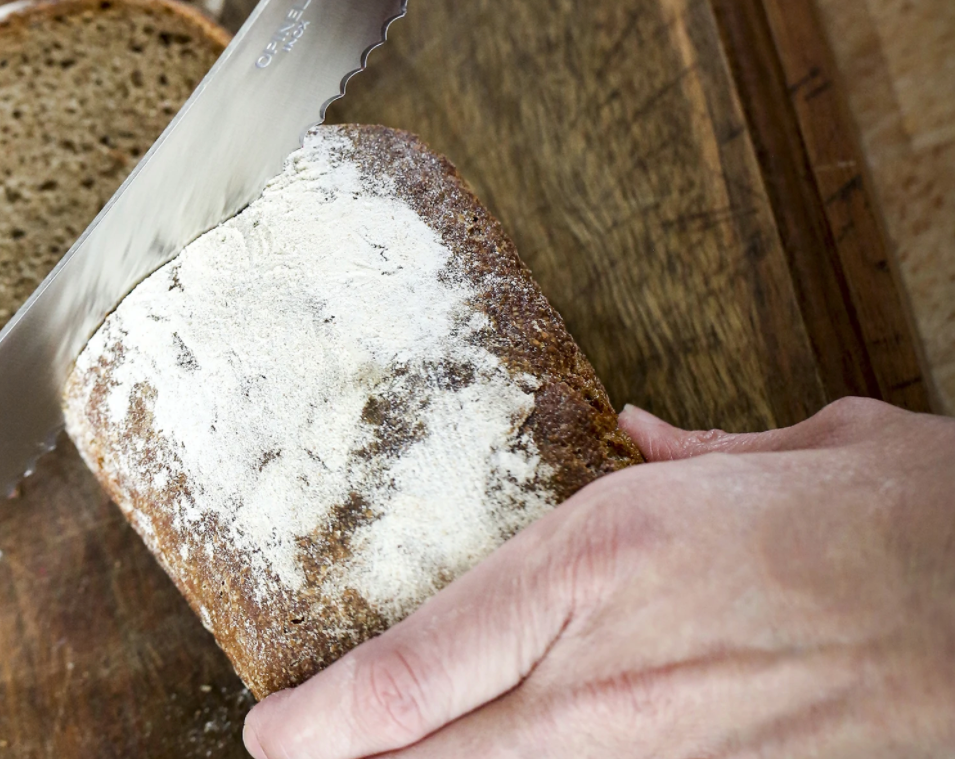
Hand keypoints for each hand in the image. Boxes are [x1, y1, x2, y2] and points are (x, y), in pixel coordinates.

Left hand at [244, 397, 953, 757]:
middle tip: (293, 758)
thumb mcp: (781, 447)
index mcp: (597, 561)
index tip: (269, 726)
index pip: (415, 669)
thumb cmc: (889, 516)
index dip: (320, 718)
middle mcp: (606, 674)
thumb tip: (641, 432)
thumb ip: (690, 449)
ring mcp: (662, 755)